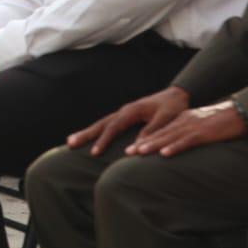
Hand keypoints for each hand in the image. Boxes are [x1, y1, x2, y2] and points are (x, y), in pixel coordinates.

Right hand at [68, 86, 189, 155]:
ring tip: (71, 141)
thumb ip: (150, 132)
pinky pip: (108, 125)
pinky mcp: (127, 117)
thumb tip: (134, 149)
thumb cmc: (174, 108)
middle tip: (69, 143)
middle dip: (86, 134)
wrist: (178, 95)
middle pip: (101, 123)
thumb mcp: (165, 120)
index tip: (94, 153)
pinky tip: (91, 138)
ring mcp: (124, 113)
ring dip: (87, 133)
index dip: (103, 140)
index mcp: (131, 110)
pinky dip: (97, 132)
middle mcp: (124, 110)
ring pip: (102, 123)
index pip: (113, 127)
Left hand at [127, 100, 247, 156]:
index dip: (146, 140)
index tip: (131, 149)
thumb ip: (191, 137)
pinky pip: (187, 141)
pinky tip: (164, 154)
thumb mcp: (203, 129)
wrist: (242, 113)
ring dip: (153, 145)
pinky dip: (175, 147)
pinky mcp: (204, 132)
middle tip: (127, 152)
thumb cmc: (224, 123)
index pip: (161, 132)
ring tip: (138, 152)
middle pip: (160, 134)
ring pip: (169, 137)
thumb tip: (180, 149)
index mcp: (184, 121)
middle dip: (143, 143)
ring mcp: (193, 126)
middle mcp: (184, 122)